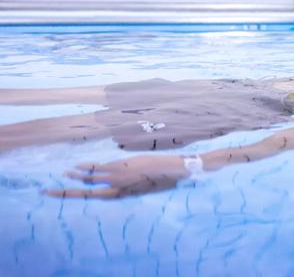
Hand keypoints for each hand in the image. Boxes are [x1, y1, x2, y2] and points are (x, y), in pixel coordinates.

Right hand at [46, 155, 189, 198]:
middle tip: (49, 191)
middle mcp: (116, 188)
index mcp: (122, 194)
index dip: (77, 197)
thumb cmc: (162, 178)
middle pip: (87, 190)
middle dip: (67, 191)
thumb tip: (117, 178)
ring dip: (75, 175)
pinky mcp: (121, 166)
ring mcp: (117, 177)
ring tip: (63, 174)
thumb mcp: (143, 186)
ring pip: (90, 177)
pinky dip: (86, 167)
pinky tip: (77, 166)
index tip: (63, 197)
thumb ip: (129, 184)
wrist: (174, 170)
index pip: (94, 197)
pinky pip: (99, 168)